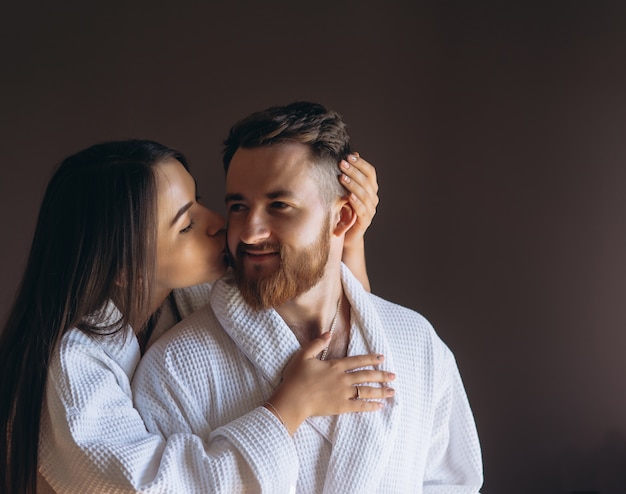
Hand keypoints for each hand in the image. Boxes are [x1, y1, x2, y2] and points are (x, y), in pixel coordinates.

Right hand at [265, 333, 394, 434]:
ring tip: (392, 391)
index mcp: (335, 366)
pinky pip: (360, 406)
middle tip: (394, 375)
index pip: (357, 361)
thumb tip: (328, 333)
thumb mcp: (304, 355)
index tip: (382, 358)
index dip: (371, 359)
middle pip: (366, 375)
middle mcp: (343, 379)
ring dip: (381, 390)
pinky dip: (371, 406)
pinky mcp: (341, 407)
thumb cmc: (296, 378)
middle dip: (382, 375)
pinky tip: (380, 405)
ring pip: (366, 390)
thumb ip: (317, 344)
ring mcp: (343, 393)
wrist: (293, 399)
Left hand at [339, 153, 378, 245]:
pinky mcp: (364, 221)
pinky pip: (362, 210)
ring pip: (365, 195)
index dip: (361, 163)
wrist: (345, 233)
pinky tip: (349, 196)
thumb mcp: (344, 190)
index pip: (370, 172)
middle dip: (354, 171)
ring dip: (353, 185)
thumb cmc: (344, 208)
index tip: (348, 157)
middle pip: (367, 182)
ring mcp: (370, 210)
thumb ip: (348, 175)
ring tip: (342, 177)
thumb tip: (351, 154)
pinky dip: (356, 202)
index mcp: (371, 188)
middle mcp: (373, 198)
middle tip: (342, 164)